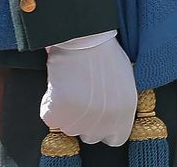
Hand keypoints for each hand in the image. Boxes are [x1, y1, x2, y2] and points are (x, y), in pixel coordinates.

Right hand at [41, 31, 136, 145]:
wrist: (84, 39)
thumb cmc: (106, 56)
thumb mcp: (126, 82)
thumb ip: (120, 106)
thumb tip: (112, 120)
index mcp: (125, 111)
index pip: (116, 138)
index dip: (106, 129)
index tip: (99, 118)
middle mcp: (104, 119)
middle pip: (91, 136)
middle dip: (86, 121)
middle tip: (83, 98)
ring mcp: (81, 117)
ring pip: (69, 128)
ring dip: (69, 114)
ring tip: (73, 88)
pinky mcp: (58, 112)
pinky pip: (50, 119)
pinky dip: (50, 106)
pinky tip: (59, 87)